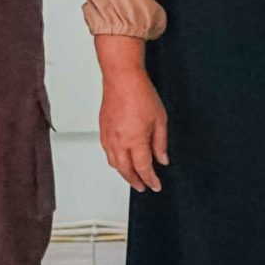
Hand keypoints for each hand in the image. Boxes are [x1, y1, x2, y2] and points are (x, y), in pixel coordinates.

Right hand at [99, 65, 168, 192]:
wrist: (122, 77)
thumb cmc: (140, 93)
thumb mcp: (160, 119)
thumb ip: (160, 143)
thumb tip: (162, 159)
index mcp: (135, 140)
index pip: (143, 168)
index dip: (150, 180)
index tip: (156, 185)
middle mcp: (119, 141)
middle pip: (125, 170)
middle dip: (135, 181)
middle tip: (142, 186)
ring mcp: (108, 136)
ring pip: (113, 163)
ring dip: (123, 172)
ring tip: (132, 176)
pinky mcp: (103, 129)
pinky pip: (107, 151)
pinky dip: (114, 160)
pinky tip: (120, 159)